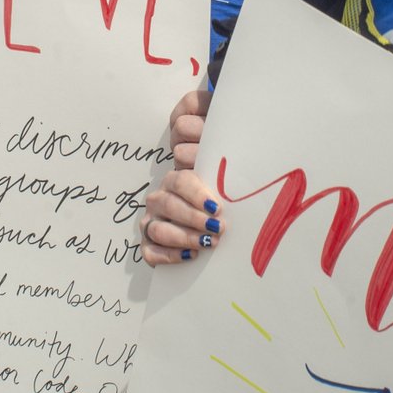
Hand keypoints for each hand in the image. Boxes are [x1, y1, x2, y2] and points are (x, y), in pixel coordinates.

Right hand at [141, 90, 217, 265]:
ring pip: (155, 227)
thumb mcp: (230, 162)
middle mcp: (163, 194)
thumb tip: (244, 135)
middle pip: (167, 202)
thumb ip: (228, 147)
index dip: (195, 192)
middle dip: (192, 216)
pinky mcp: (151, 243)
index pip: (179, 178)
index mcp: (180, 175)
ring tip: (208, 243)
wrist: (221, 222)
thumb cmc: (227, 187)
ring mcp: (154, 218)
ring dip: (182, 236)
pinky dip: (167, 256)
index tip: (217, 205)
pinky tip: (190, 257)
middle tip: (218, 227)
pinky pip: (149, 250)